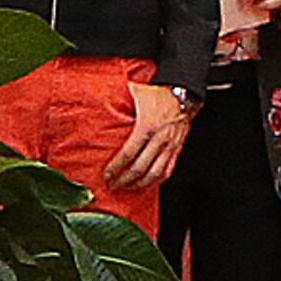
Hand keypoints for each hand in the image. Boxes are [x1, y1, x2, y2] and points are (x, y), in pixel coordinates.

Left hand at [105, 79, 196, 193]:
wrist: (184, 92)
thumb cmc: (159, 93)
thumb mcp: (135, 93)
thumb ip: (117, 99)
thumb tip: (96, 96)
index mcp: (147, 127)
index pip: (128, 154)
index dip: (115, 168)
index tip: (106, 174)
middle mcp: (160, 139)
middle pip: (139, 168)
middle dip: (123, 180)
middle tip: (112, 185)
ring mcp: (170, 146)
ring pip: (155, 174)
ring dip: (139, 184)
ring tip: (127, 188)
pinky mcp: (178, 148)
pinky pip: (168, 170)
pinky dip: (157, 180)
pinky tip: (147, 184)